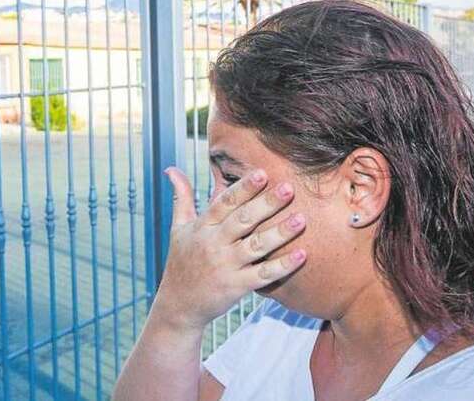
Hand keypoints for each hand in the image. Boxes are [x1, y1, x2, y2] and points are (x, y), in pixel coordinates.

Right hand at [152, 167, 306, 331]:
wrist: (178, 305)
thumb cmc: (181, 262)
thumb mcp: (177, 228)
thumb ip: (181, 197)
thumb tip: (171, 168)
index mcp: (202, 227)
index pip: (224, 203)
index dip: (243, 188)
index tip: (262, 173)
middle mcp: (213, 244)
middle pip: (243, 220)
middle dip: (266, 204)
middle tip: (289, 188)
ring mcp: (225, 266)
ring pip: (256, 246)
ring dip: (280, 233)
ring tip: (302, 219)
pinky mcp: (236, 287)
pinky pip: (263, 274)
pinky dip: (282, 266)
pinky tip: (302, 255)